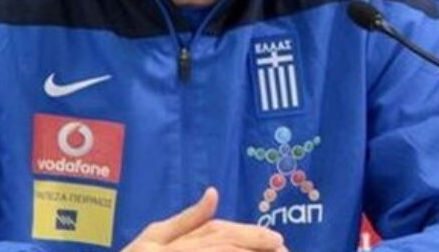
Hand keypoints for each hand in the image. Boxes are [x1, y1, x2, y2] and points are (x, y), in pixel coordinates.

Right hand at [122, 187, 288, 251]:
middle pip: (226, 249)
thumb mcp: (154, 235)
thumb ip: (187, 218)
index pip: (221, 234)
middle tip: (284, 250)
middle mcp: (184, 251)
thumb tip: (213, 192)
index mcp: (180, 241)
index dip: (252, 236)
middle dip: (257, 249)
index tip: (278, 240)